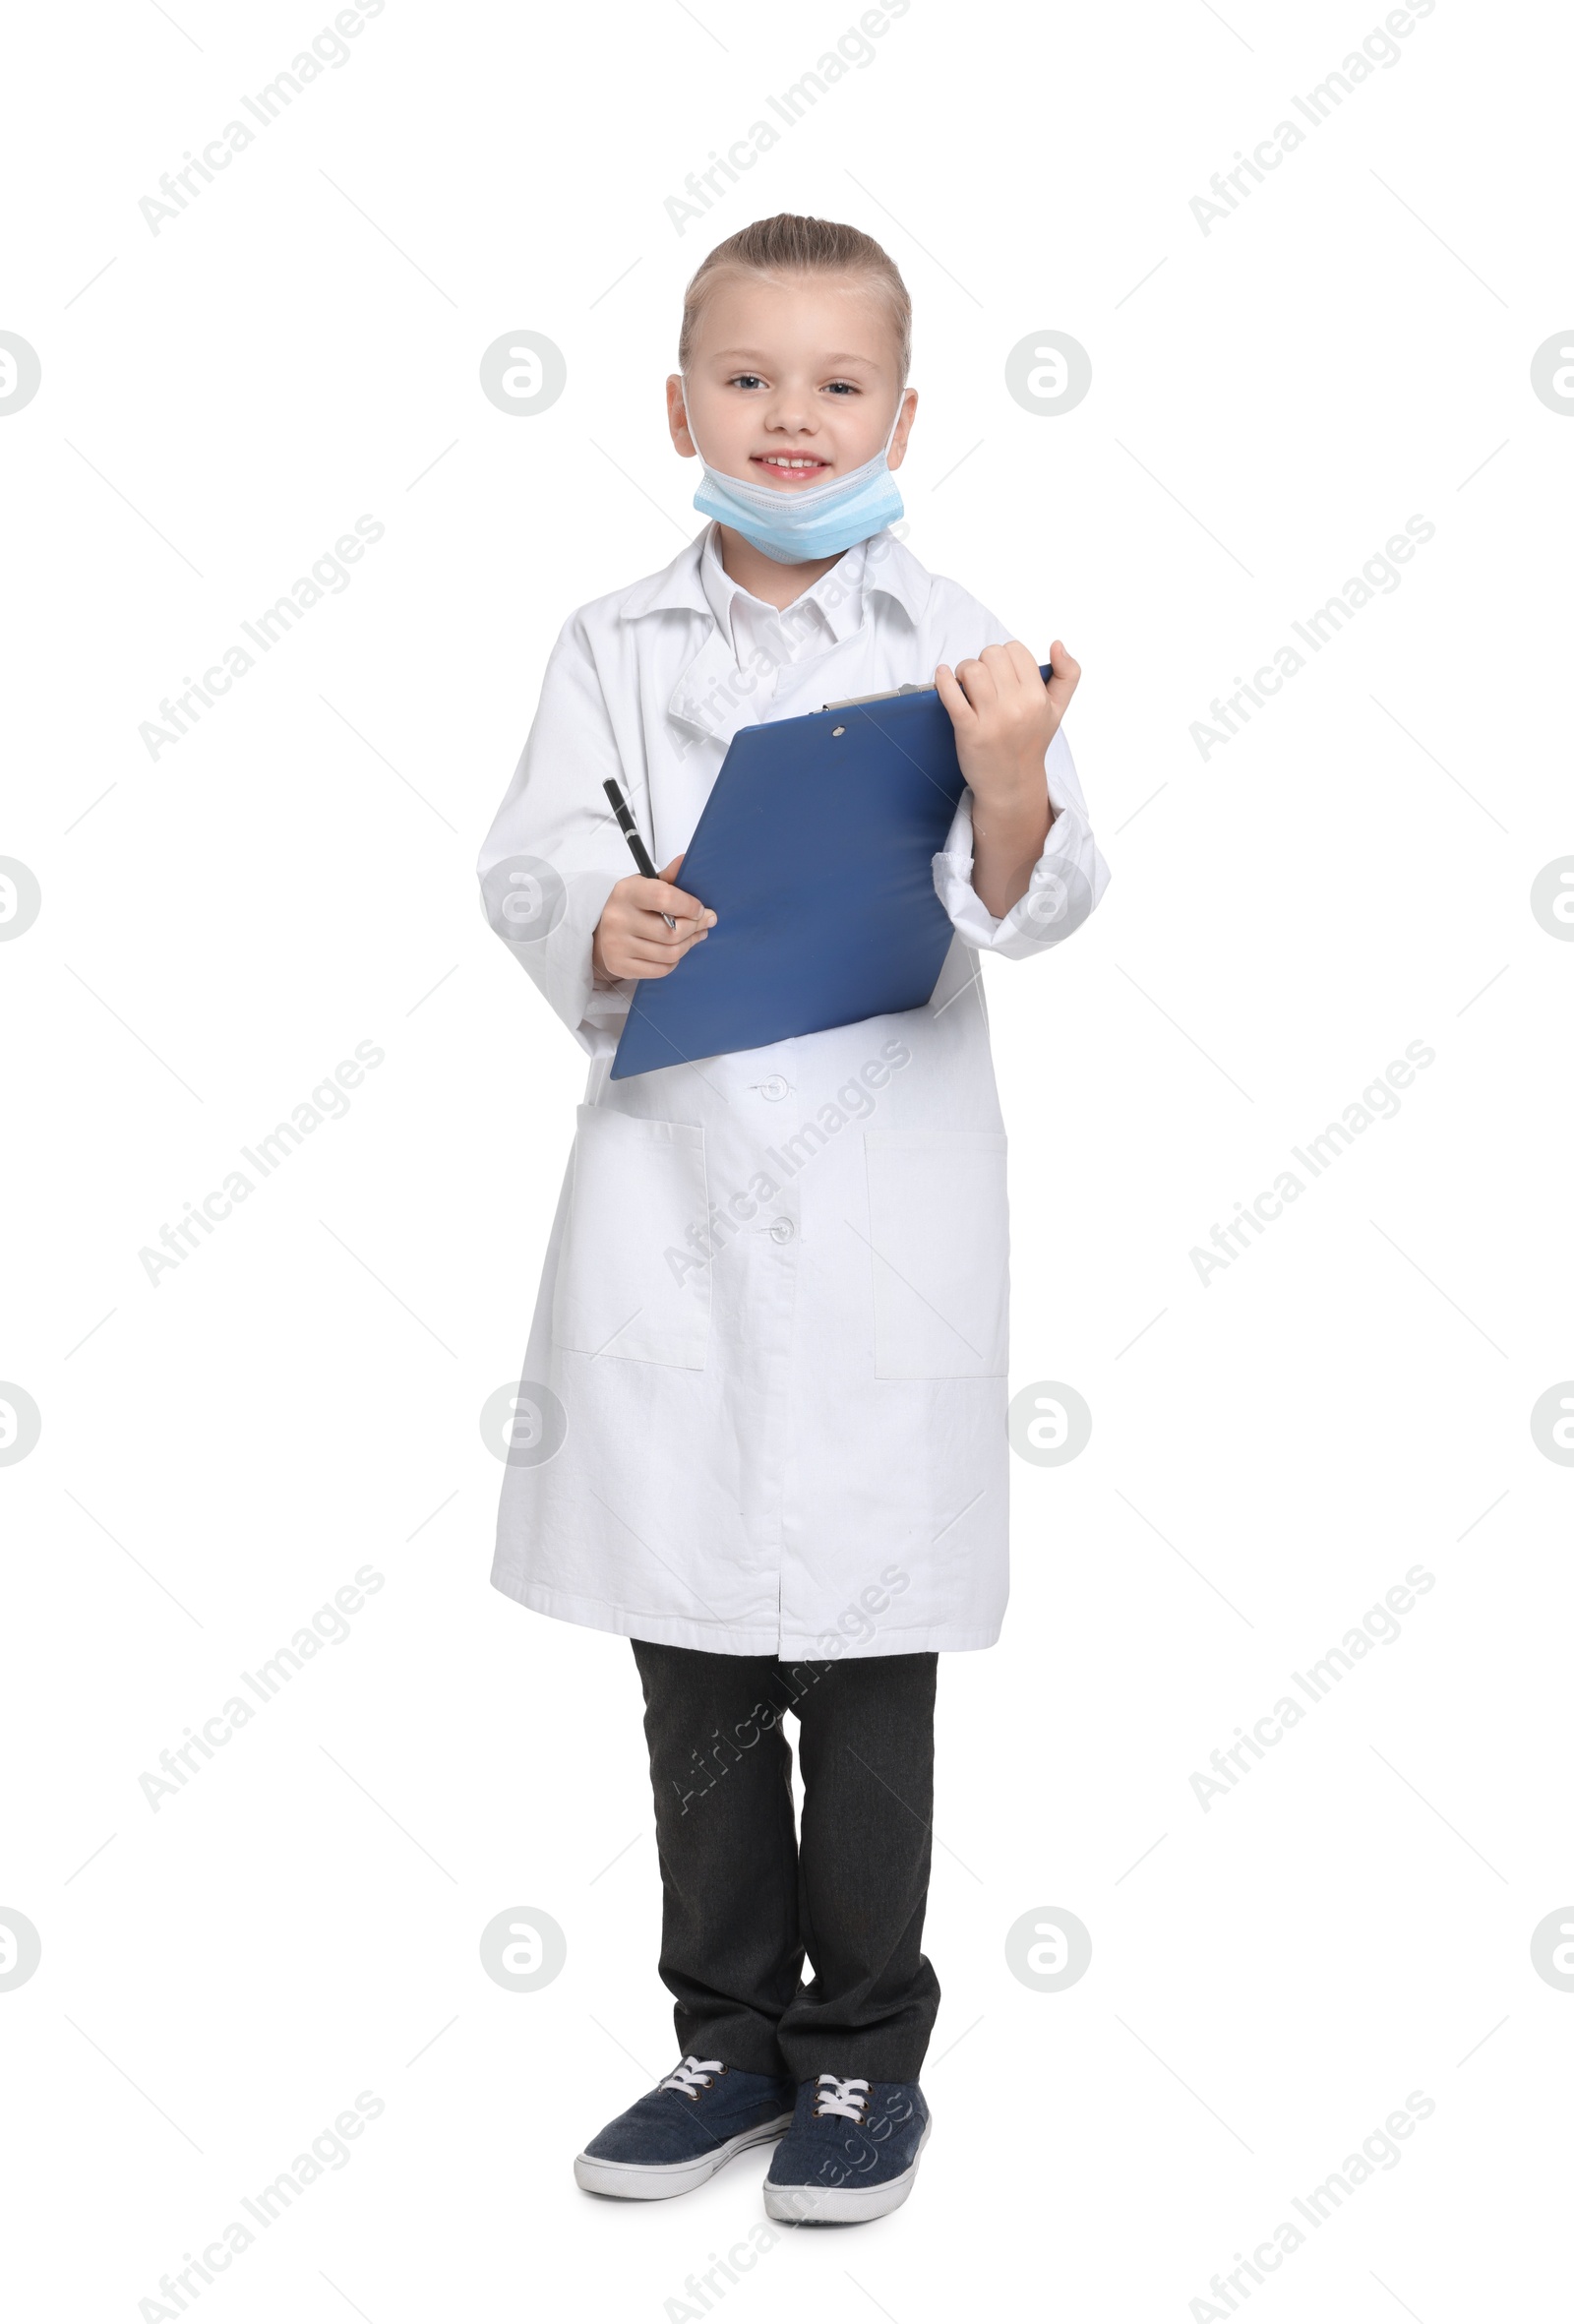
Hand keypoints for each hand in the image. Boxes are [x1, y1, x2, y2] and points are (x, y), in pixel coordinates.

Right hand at [592, 853, 714, 981]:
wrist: (603, 931)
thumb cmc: (632, 906)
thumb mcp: (646, 885)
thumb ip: (669, 877)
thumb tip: (686, 860)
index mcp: (626, 892)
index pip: (664, 898)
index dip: (689, 905)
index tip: (700, 909)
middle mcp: (618, 918)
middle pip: (672, 931)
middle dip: (695, 927)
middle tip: (706, 923)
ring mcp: (617, 944)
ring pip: (670, 953)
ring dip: (689, 944)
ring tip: (695, 936)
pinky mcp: (620, 965)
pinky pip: (661, 969)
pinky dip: (674, 962)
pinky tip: (676, 950)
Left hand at [933, 640, 1079, 812]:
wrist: (1012, 783)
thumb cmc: (1031, 741)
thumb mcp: (1058, 709)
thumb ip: (1068, 674)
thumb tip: (1057, 645)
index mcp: (1038, 697)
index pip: (1016, 650)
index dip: (1005, 656)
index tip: (1001, 672)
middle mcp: (1017, 706)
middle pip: (992, 655)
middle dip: (983, 661)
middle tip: (982, 679)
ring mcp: (992, 720)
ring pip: (972, 670)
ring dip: (963, 671)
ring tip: (966, 684)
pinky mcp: (969, 732)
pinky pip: (953, 697)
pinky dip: (944, 681)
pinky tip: (943, 675)